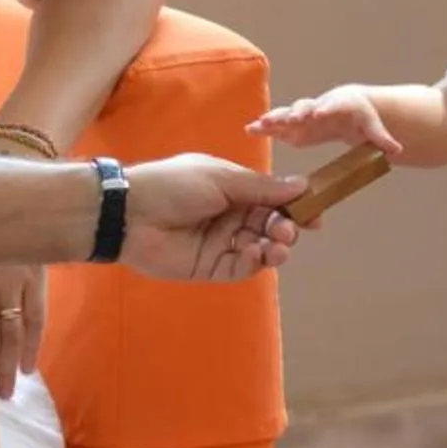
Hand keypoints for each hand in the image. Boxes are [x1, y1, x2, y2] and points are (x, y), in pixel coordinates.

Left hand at [118, 155, 305, 280]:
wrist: (131, 213)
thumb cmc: (174, 185)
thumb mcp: (222, 179)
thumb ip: (262, 188)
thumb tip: (302, 186)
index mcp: (233, 189)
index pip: (272, 200)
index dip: (295, 207)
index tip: (316, 215)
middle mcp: (230, 216)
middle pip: (270, 225)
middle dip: (285, 228)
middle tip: (288, 231)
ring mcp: (220, 243)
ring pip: (259, 249)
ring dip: (274, 248)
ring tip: (277, 246)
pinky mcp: (210, 267)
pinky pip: (240, 268)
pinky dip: (253, 263)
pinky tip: (256, 255)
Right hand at [248, 84, 405, 157]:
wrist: (346, 108)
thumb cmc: (362, 117)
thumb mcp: (373, 127)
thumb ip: (381, 139)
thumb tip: (396, 150)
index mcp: (341, 106)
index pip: (334, 106)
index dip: (326, 109)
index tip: (319, 113)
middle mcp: (320, 107)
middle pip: (307, 107)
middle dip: (297, 113)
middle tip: (289, 118)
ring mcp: (305, 116)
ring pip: (288, 114)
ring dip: (275, 119)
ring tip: (259, 125)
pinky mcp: (294, 126)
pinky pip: (279, 125)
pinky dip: (265, 127)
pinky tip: (250, 130)